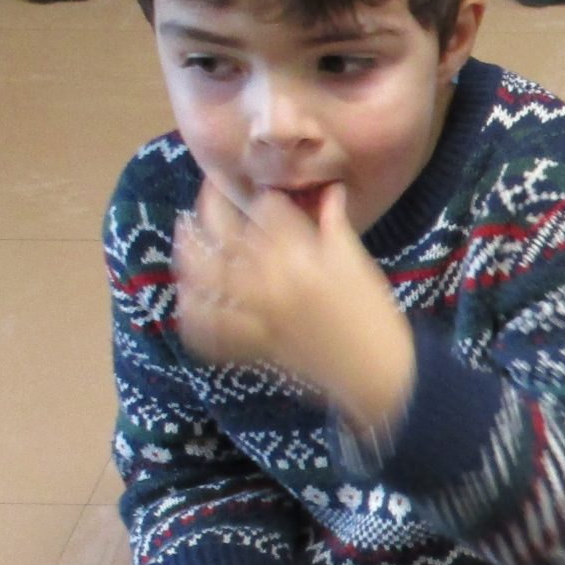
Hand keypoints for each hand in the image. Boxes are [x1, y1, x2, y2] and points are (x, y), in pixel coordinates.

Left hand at [173, 178, 414, 435]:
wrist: (380, 374)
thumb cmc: (376, 317)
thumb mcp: (359, 265)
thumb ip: (337, 224)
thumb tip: (331, 190)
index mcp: (303, 258)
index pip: (269, 212)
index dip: (264, 197)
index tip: (263, 193)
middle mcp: (273, 282)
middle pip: (226, 234)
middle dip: (211, 206)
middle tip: (208, 191)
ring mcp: (257, 314)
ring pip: (207, 276)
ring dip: (189, 252)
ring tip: (184, 233)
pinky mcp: (253, 344)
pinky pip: (211, 329)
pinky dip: (194, 314)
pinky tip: (187, 297)